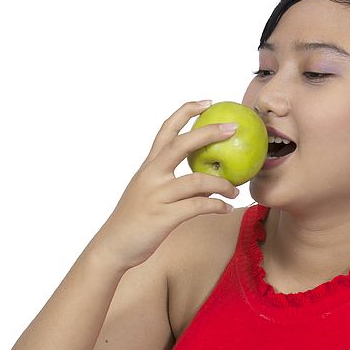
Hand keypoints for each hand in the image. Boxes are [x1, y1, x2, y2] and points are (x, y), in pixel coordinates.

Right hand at [91, 100, 240, 271]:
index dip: (186, 112)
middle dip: (209, 133)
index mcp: (148, 167)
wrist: (113, 246)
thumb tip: (207, 180)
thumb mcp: (150, 194)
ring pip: (197, 181)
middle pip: (181, 145)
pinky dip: (217, 206)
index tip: (207, 102)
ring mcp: (156, 196)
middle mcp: (151, 176)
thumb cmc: (135, 221)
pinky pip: (198, 207)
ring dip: (222, 184)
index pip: (166, 130)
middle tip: (233, 128)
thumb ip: (173, 183)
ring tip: (235, 189)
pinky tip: (226, 208)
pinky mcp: (163, 217)